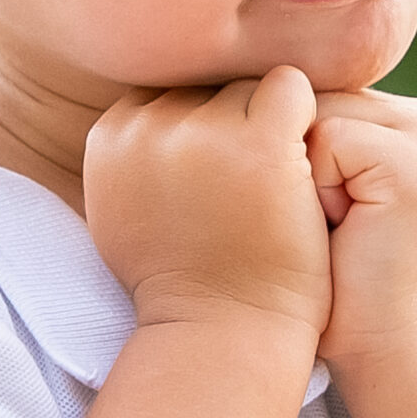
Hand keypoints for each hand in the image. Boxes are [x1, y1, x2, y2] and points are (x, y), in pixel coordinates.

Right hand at [83, 66, 333, 340]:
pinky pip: (291, 88)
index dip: (203, 131)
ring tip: (275, 184)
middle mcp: (148, 126)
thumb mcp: (125, 211)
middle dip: (233, 124)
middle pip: (208, 87)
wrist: (223, 333)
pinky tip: (305, 168)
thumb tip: (146, 110)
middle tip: (251, 183)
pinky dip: (304, 118)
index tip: (219, 181)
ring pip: (249, 85)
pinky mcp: (260, 142)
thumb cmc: (183, 280)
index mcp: (111, 136)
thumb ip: (132, 154)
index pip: (170, 94)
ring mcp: (203, 132)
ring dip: (270, 124)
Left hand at [306, 90, 416, 373]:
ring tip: (330, 223)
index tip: (301, 205)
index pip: (306, 89)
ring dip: (298, 172)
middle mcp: (416, 117)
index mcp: (395, 117)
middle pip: (306, 96)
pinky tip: (340, 227)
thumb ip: (297, 135)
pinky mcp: (413, 163)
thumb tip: (223, 86)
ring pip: (312, 113)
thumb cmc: (332, 277)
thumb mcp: (312, 191)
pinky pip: (328, 139)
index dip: (278, 145)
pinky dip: (317, 188)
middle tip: (323, 220)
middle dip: (287, 158)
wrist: (383, 344)